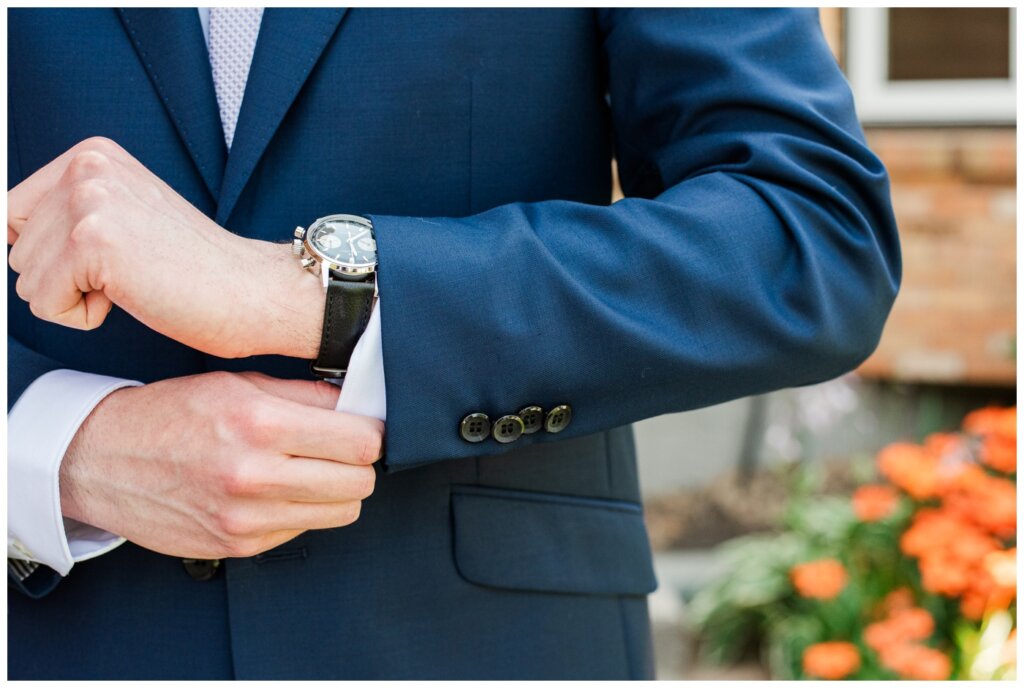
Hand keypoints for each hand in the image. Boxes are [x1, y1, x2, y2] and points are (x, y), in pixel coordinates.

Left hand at [7, 137, 323, 358]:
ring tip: (134, 282)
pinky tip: (132, 296)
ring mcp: (89, 200)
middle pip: (16, 248)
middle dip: (64, 276)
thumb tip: (4, 237)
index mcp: (93, 155)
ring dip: (74, 297)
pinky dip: (82, 316)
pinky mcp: (92, 241)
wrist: (252, 290)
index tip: (113, 259)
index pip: (12, 214)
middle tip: (132, 272)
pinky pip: (43, 302)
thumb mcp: (123, 219)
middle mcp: (86, 166)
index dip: (55, 255)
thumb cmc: (194, 270)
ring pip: (25, 277)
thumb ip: (67, 214)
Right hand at [59, 371, 382, 558]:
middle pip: (360, 482)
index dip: (370, 432)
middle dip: (358, 464)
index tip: (362, 428)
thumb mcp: (238, 384)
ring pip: (342, 512)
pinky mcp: (238, 546)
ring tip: (310, 469)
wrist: (102, 460)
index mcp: (259, 423)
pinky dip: (301, 510)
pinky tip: (275, 489)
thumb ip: (305, 396)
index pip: (361, 441)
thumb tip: (360, 405)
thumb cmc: (171, 413)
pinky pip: (304, 529)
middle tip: (340, 449)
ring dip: (336, 490)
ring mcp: (246, 518)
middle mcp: (254, 475)